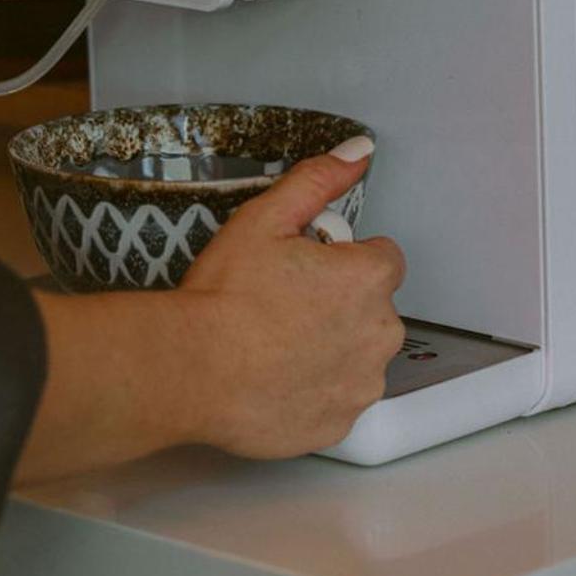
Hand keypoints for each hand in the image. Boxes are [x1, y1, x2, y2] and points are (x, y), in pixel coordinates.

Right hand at [16, 141, 403, 483]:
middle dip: (340, 301)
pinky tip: (275, 376)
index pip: (382, 257)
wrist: (192, 369)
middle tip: (283, 299)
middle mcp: (379, 335)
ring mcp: (360, 385)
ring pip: (358, 354)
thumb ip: (318, 180)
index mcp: (368, 279)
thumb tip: (359, 150)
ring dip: (332, 345)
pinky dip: (316, 388)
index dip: (342, 256)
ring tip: (275, 340)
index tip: (306, 264)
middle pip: (373, 307)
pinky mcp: (338, 424)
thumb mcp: (265, 217)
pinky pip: (338, 397)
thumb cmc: (226, 294)